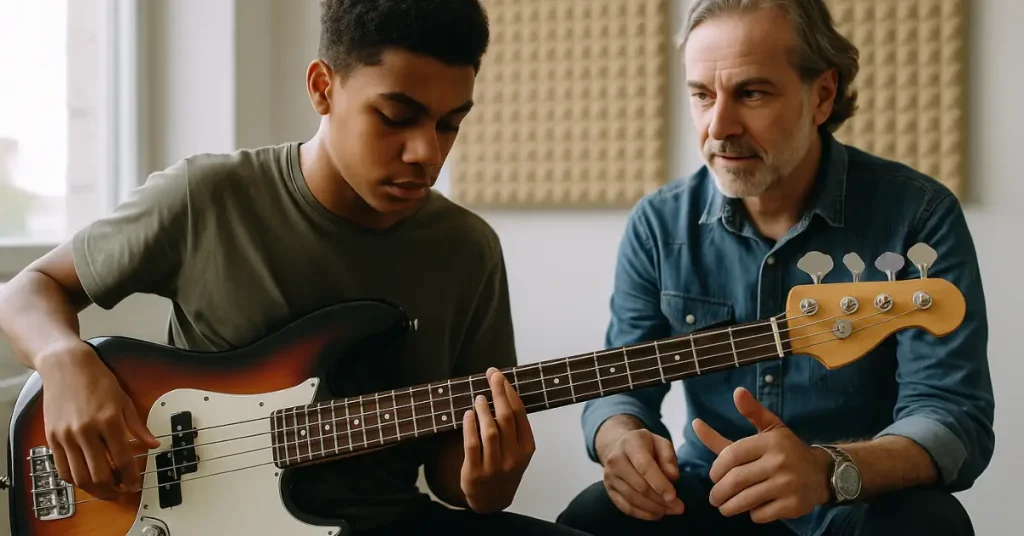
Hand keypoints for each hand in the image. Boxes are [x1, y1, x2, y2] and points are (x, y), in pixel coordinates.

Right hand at [37, 342, 160, 499]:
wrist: (67, 366)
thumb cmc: (97, 380)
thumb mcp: (124, 400)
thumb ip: (138, 426)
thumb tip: (153, 444)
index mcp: (109, 420)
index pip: (123, 459)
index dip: (131, 477)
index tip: (135, 484)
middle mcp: (86, 430)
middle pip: (100, 474)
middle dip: (114, 489)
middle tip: (122, 491)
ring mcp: (67, 435)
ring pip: (80, 477)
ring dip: (95, 489)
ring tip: (106, 490)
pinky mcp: (52, 438)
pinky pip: (62, 469)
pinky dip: (75, 480)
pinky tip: (86, 480)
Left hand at [460, 367, 535, 512]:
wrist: (492, 501)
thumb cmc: (504, 469)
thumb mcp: (518, 451)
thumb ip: (514, 427)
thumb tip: (503, 391)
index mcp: (526, 449)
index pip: (519, 414)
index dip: (510, 393)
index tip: (501, 377)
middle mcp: (512, 457)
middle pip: (506, 419)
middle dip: (499, 393)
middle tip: (492, 376)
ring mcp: (494, 466)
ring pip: (490, 431)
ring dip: (483, 410)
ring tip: (479, 397)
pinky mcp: (475, 473)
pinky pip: (472, 445)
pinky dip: (470, 427)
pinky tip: (468, 414)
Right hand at [599, 426, 684, 520]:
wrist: (619, 446)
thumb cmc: (645, 445)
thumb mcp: (661, 443)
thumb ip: (669, 458)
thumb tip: (672, 478)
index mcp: (630, 444)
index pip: (644, 467)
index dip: (659, 484)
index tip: (673, 497)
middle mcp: (615, 460)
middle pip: (639, 486)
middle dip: (661, 500)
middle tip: (679, 507)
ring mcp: (610, 476)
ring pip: (633, 499)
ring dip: (654, 508)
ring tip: (671, 510)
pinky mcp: (609, 489)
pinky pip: (626, 507)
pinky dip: (643, 514)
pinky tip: (657, 514)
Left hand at [692, 387, 832, 523]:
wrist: (823, 473)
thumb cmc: (788, 450)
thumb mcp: (772, 428)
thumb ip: (751, 412)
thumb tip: (737, 391)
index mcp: (770, 441)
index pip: (732, 455)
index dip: (717, 468)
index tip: (713, 476)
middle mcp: (779, 462)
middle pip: (735, 480)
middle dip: (719, 492)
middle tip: (714, 497)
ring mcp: (788, 485)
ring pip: (746, 500)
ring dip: (729, 506)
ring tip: (724, 506)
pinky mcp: (794, 505)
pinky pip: (762, 514)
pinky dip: (753, 514)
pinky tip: (752, 509)